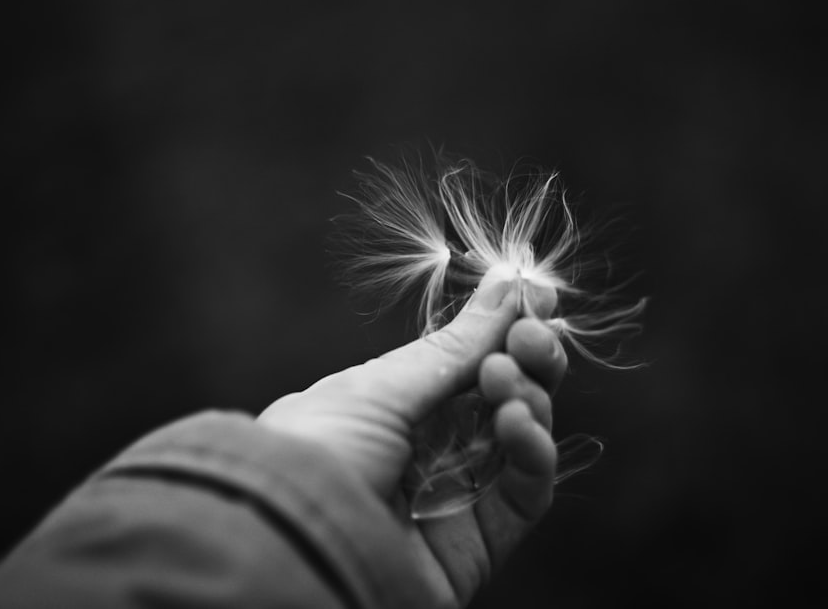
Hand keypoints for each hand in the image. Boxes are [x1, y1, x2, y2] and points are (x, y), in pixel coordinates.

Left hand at [258, 267, 565, 605]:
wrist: (289, 543)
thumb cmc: (314, 451)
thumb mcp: (382, 385)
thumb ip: (456, 346)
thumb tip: (508, 284)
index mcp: (396, 403)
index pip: (468, 360)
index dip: (505, 328)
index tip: (538, 296)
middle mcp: (430, 446)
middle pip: (504, 394)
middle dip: (525, 357)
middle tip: (531, 335)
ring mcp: (458, 492)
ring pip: (522, 435)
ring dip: (528, 396)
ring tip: (504, 377)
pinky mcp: (482, 540)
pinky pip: (527, 490)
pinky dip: (534, 449)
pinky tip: (515, 420)